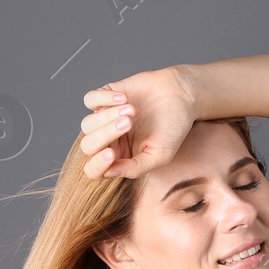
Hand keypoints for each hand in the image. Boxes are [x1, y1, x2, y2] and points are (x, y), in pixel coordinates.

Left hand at [80, 66, 197, 180]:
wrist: (181, 95)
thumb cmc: (173, 127)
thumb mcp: (160, 155)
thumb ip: (136, 168)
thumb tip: (109, 172)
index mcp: (120, 158)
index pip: (94, 170)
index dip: (97, 165)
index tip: (111, 154)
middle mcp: (109, 140)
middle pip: (88, 146)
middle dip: (105, 134)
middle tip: (129, 123)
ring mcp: (105, 118)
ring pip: (87, 124)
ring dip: (107, 116)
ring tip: (132, 109)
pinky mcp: (106, 97)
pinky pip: (90, 99)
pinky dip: (104, 99)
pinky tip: (124, 97)